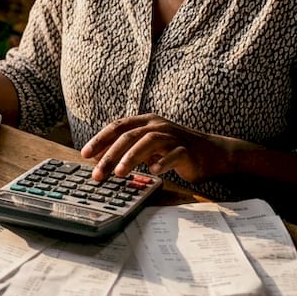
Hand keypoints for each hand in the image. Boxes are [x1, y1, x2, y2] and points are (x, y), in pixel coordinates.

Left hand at [80, 114, 234, 183]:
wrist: (211, 153)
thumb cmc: (174, 150)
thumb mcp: (148, 147)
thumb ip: (127, 149)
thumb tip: (100, 159)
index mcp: (146, 122)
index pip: (118, 126)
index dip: (100, 139)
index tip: (85, 154)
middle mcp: (158, 125)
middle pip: (129, 136)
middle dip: (110, 154)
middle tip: (97, 173)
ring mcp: (173, 136)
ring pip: (148, 142)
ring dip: (131, 157)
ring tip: (119, 173)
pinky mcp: (187, 150)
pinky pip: (174, 154)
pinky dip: (162, 162)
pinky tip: (153, 172)